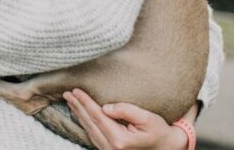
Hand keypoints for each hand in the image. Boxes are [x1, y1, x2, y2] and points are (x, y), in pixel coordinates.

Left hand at [63, 88, 189, 149]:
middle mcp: (111, 148)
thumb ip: (126, 110)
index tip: (76, 90)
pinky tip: (80, 115)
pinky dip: (85, 123)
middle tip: (67, 93)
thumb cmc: (158, 131)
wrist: (166, 148)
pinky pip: (92, 135)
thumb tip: (105, 106)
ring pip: (89, 130)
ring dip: (79, 114)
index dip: (85, 102)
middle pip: (89, 123)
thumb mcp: (147, 118)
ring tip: (71, 101)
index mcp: (119, 139)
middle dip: (78, 106)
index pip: (97, 116)